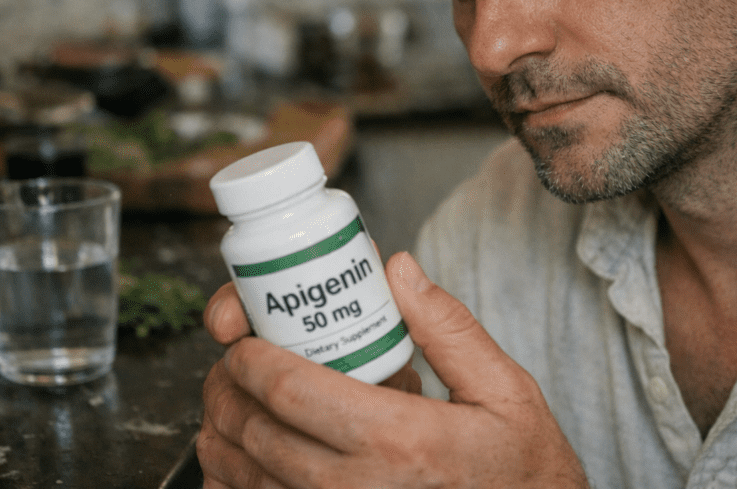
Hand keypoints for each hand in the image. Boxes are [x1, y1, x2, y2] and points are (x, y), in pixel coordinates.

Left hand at [197, 251, 588, 488]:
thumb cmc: (516, 467)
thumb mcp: (504, 388)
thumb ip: (448, 327)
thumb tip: (396, 269)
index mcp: (399, 439)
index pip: (289, 390)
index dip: (249, 355)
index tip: (244, 334)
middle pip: (253, 431)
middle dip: (227, 385)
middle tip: (233, 359)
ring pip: (241, 476)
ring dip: (220, 430)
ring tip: (231, 399)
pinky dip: (230, 480)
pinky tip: (242, 456)